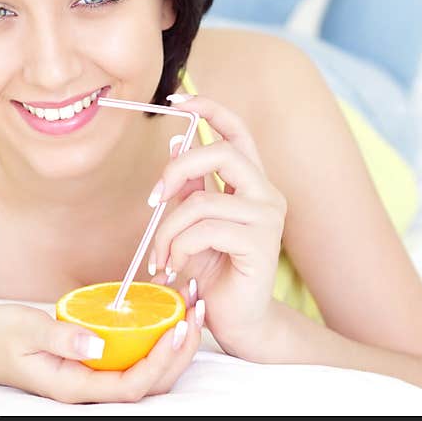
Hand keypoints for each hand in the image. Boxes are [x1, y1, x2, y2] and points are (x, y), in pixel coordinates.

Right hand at [0, 302, 201, 403]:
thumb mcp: (23, 330)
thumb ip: (59, 337)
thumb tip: (97, 343)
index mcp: (74, 386)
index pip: (131, 386)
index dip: (160, 361)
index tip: (178, 328)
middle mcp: (89, 388)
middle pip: (149, 384)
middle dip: (180, 353)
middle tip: (197, 313)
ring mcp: (92, 378)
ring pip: (146, 373)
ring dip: (174, 346)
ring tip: (192, 310)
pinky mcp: (94, 363)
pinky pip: (133, 358)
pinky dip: (156, 339)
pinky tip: (166, 312)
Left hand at [148, 94, 286, 356]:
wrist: (237, 320)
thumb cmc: (213, 271)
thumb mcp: (193, 223)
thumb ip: (190, 188)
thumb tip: (177, 145)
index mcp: (251, 182)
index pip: (236, 130)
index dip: (209, 108)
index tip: (175, 101)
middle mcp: (266, 193)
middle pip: (221, 151)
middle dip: (176, 170)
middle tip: (153, 198)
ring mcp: (268, 217)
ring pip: (201, 200)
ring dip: (168, 230)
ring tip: (161, 256)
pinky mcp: (261, 243)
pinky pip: (205, 229)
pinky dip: (179, 248)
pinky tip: (177, 266)